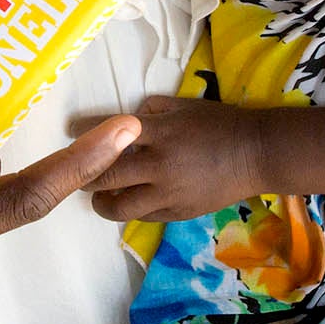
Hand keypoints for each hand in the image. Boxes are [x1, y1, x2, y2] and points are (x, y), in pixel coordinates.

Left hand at [86, 94, 268, 221]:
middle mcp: (159, 165)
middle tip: (77, 173)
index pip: (109, 132)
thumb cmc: (219, 123)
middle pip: (106, 176)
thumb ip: (151, 110)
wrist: (256, 154)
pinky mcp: (179, 213)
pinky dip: (130, 210)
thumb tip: (126, 120)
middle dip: (85, 175)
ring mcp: (168, 193)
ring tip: (99, 197)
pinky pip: (144, 217)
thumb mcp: (183, 106)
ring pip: (119, 206)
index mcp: (159, 132)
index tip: (68, 131)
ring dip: (102, 202)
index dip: (84, 133)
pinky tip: (128, 202)